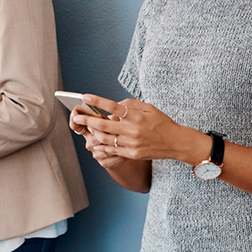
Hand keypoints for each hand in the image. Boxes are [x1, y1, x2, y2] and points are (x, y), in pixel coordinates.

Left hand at [72, 95, 188, 160]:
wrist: (175, 142)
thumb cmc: (162, 122)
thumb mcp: (149, 107)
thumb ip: (131, 104)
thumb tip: (115, 105)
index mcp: (137, 116)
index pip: (113, 107)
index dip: (98, 102)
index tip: (85, 97)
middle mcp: (132, 130)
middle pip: (104, 124)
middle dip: (87, 119)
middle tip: (76, 116)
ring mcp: (131, 144)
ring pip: (105, 138)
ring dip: (93, 133)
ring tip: (86, 128)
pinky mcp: (132, 154)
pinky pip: (112, 150)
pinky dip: (102, 145)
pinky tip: (96, 141)